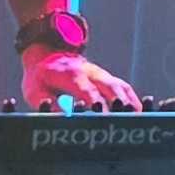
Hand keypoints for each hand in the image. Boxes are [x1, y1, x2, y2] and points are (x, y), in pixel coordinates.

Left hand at [19, 47, 141, 109]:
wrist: (48, 54)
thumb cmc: (41, 77)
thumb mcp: (35, 91)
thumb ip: (48, 104)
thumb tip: (62, 118)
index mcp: (71, 75)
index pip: (87, 90)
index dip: (96, 102)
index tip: (103, 115)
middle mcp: (91, 72)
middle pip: (111, 87)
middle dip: (119, 103)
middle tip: (126, 120)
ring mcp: (102, 74)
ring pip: (121, 87)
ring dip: (131, 102)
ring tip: (138, 120)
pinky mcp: (107, 79)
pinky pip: (124, 88)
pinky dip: (133, 100)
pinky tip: (139, 114)